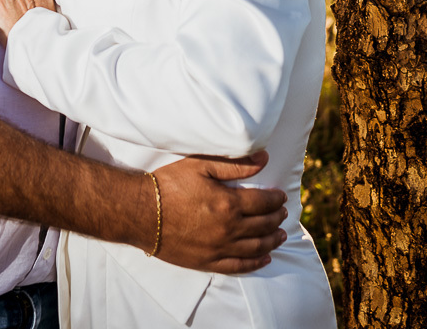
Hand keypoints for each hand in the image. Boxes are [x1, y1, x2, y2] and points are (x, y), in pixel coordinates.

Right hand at [152, 151, 287, 273]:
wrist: (142, 212)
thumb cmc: (170, 184)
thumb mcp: (201, 166)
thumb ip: (235, 165)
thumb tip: (264, 159)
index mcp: (228, 204)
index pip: (263, 203)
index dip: (275, 199)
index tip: (281, 196)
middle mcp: (228, 229)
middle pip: (262, 225)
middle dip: (276, 218)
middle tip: (283, 212)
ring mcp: (219, 248)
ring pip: (256, 247)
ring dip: (272, 240)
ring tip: (280, 234)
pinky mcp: (208, 262)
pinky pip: (239, 266)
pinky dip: (255, 262)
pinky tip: (264, 258)